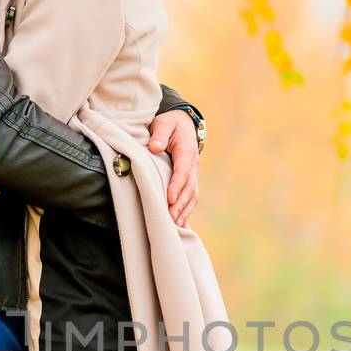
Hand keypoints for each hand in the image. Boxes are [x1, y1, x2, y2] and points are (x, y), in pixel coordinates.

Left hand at [147, 108, 198, 226]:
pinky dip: (187, 212)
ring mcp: (194, 174)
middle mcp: (193, 165)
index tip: (169, 198)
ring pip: (192, 195)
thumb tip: (155, 147)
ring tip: (175, 226)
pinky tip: (181, 226)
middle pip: (189, 187)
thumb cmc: (169, 125)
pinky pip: (191, 198)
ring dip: (184, 211)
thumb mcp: (163, 124)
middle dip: (180, 204)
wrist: (183, 124)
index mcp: (186, 151)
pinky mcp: (191, 180)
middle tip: (170, 218)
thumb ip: (159, 134)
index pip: (182, 171)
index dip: (176, 185)